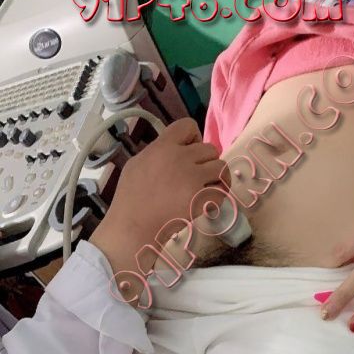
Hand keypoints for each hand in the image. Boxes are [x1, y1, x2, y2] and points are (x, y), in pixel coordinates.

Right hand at [90, 118, 228, 296]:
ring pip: (221, 167)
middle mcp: (180, 158)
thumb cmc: (130, 199)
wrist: (133, 227)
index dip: (193, 138)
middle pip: (210, 149)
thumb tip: (176, 148)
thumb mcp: (137, 164)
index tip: (190, 154)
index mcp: (162, 147)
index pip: (188, 125)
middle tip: (197, 178)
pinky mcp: (200, 199)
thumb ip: (158, 152)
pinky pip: (222, 191)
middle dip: (206, 162)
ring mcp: (192, 179)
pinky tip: (208, 203)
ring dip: (217, 178)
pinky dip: (218, 198)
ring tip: (207, 189)